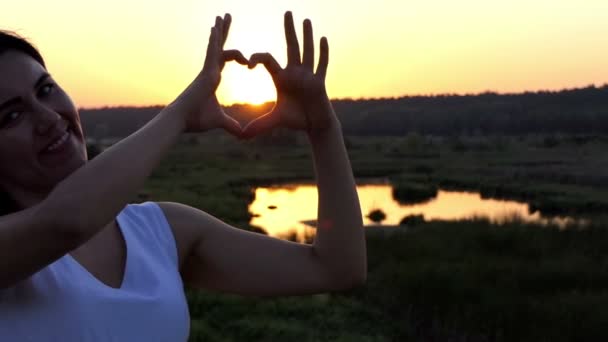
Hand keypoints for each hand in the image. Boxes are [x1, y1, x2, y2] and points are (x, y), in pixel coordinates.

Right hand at [170, 14, 247, 134]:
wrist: (181, 120)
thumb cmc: (196, 119)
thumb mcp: (219, 121)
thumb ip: (231, 125)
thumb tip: (242, 135)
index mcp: (212, 78)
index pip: (225, 59)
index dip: (237, 56)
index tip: (247, 62)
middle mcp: (209, 70)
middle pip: (218, 46)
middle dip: (223, 31)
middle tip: (226, 17)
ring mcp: (207, 70)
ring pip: (215, 45)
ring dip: (220, 30)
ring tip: (224, 15)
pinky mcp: (205, 72)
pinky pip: (211, 52)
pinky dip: (214, 40)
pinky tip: (217, 28)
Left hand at [241, 11, 334, 138]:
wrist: (314, 126)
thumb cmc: (296, 119)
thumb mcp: (274, 120)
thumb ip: (258, 125)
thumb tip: (241, 136)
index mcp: (282, 77)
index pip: (267, 60)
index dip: (256, 59)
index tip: (247, 64)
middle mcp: (295, 73)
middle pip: (291, 47)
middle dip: (289, 30)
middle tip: (287, 11)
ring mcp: (309, 76)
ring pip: (307, 52)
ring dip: (307, 36)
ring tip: (305, 20)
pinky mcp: (320, 83)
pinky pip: (321, 65)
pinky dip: (323, 53)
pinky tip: (323, 39)